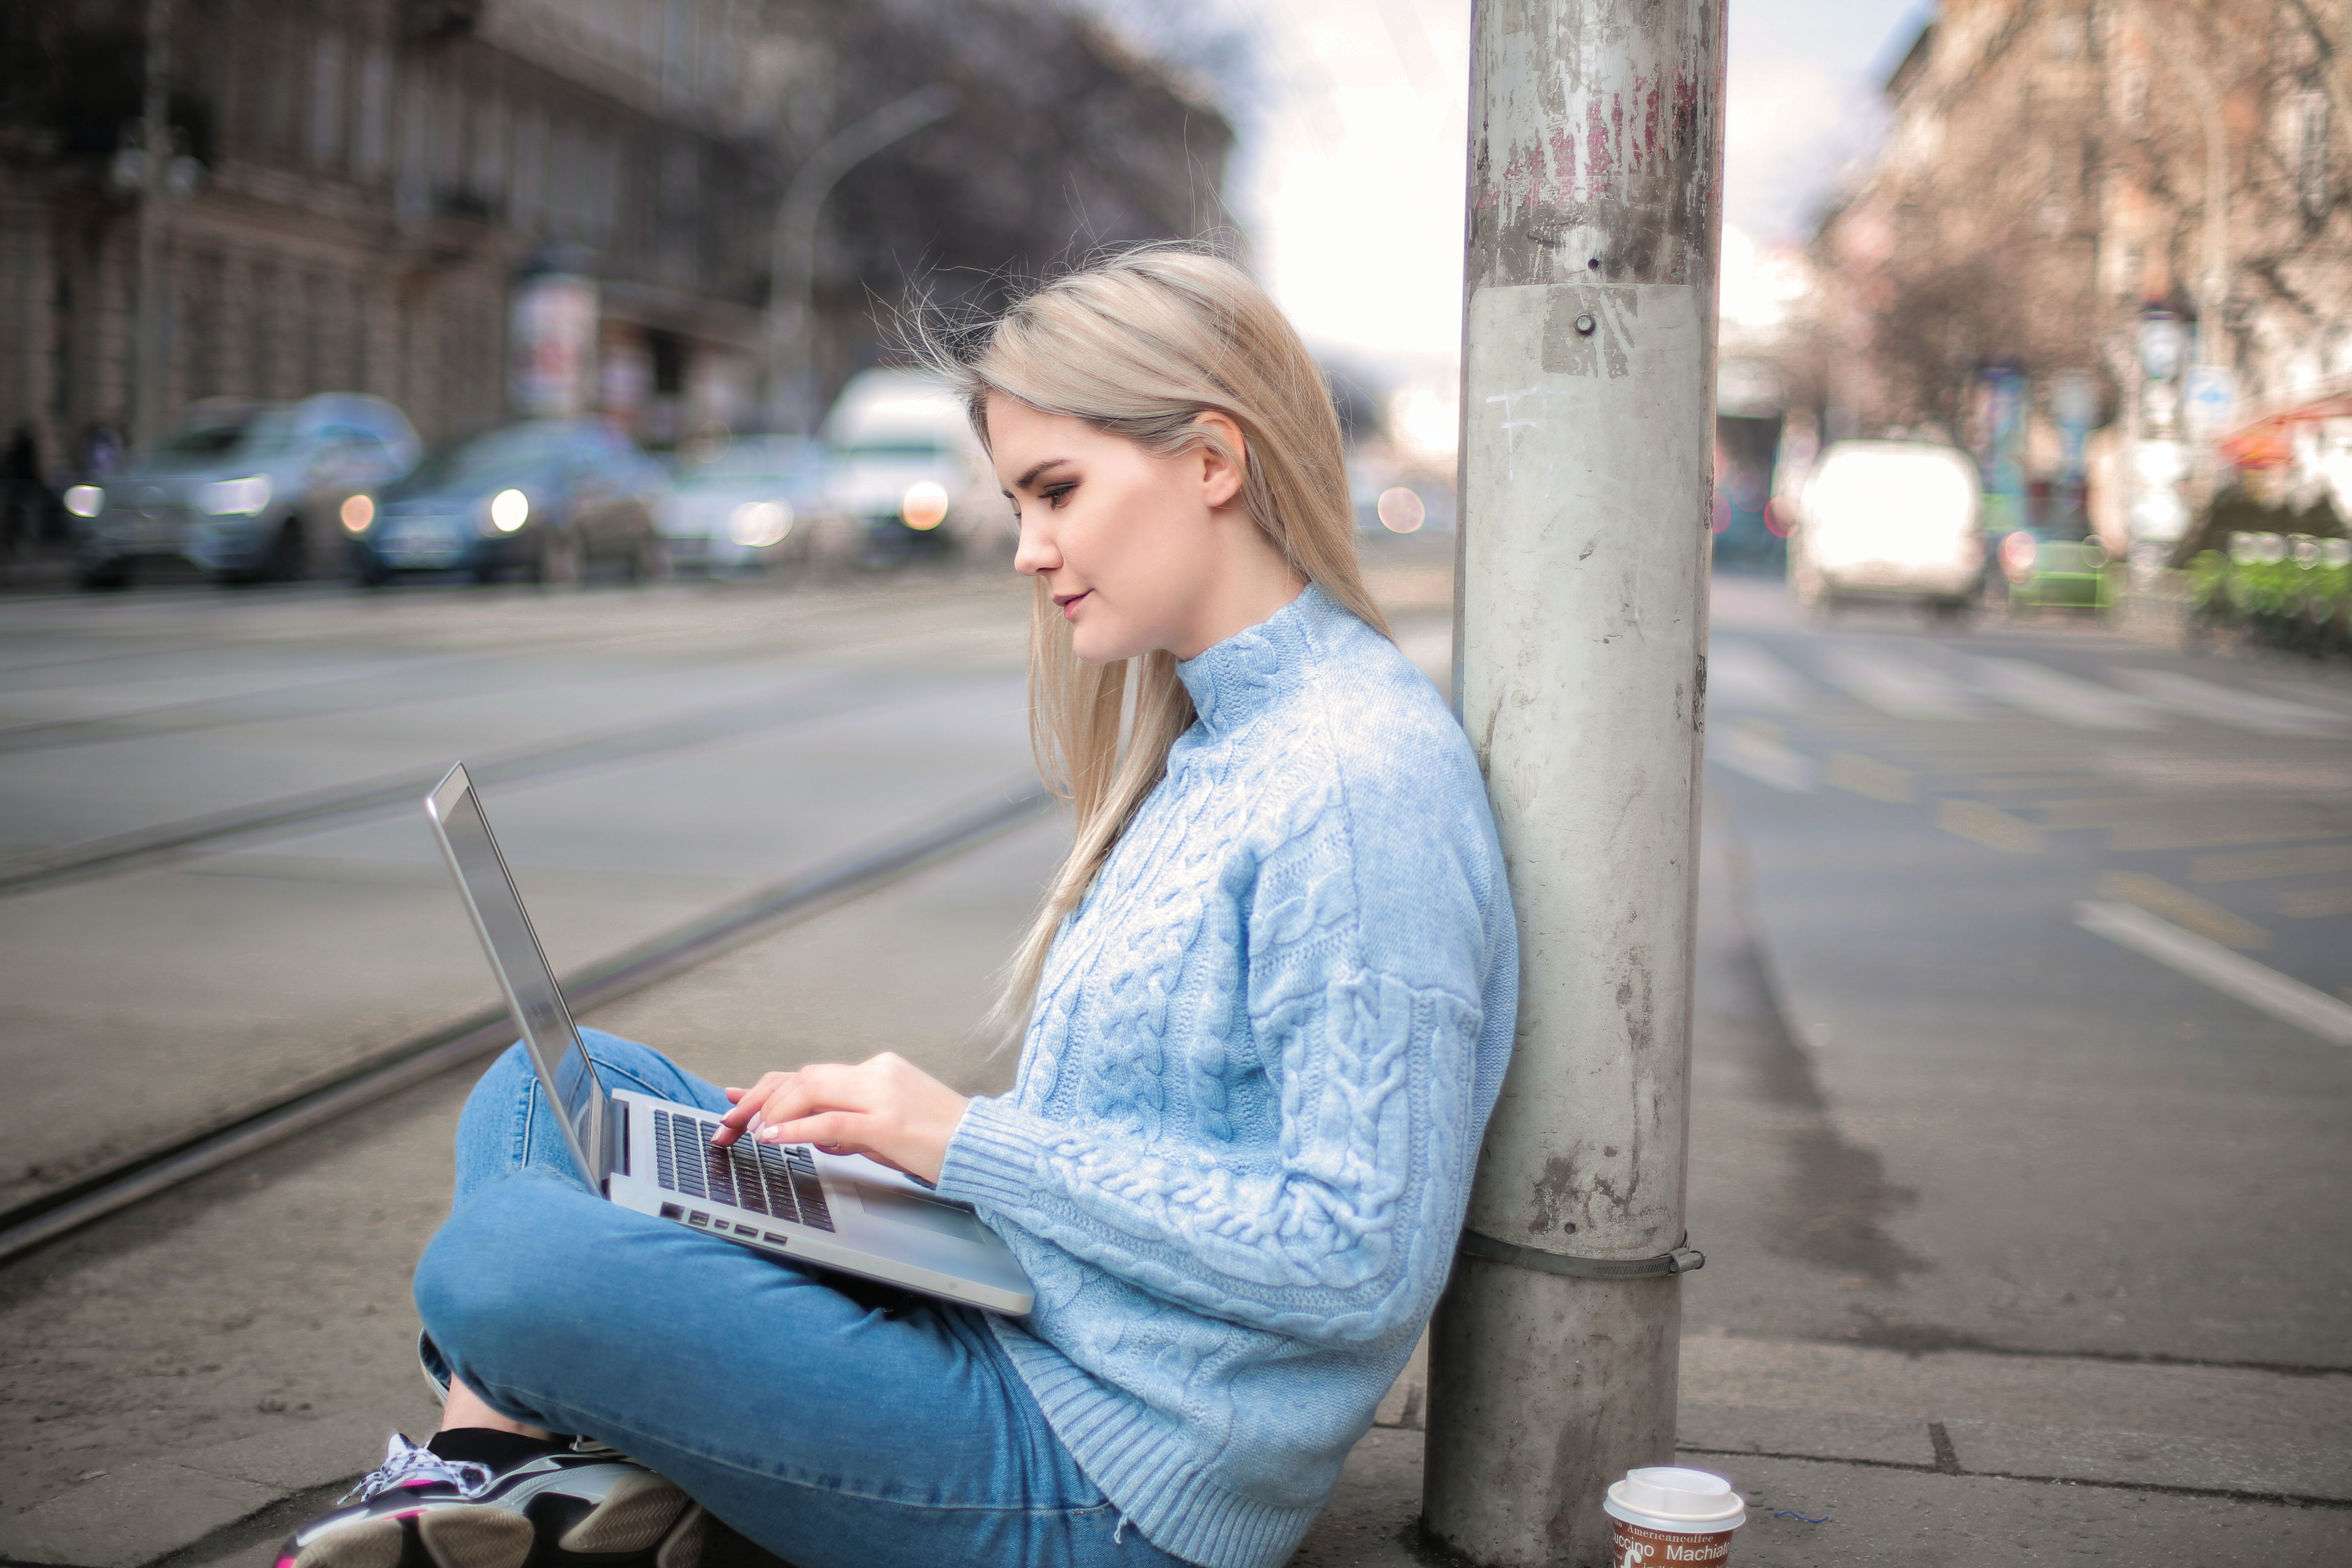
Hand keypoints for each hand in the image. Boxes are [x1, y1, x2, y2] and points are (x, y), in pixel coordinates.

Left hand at [710, 1053, 969, 1185]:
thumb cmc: (940, 1142)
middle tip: (727, 1125)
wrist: (988, 1149)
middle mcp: (877, 1073)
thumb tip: (808, 1133)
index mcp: (878, 1070)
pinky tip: (773, 1138)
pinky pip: (829, 1121)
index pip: (811, 1073)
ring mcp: (883, 1095)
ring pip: (810, 1089)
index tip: (733, 1101)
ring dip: (770, 1111)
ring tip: (744, 1132)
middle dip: (757, 1100)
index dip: (767, 1087)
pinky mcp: (888, 1122)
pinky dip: (794, 1128)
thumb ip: (850, 1124)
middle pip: (802, 1077)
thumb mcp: (889, 1126)